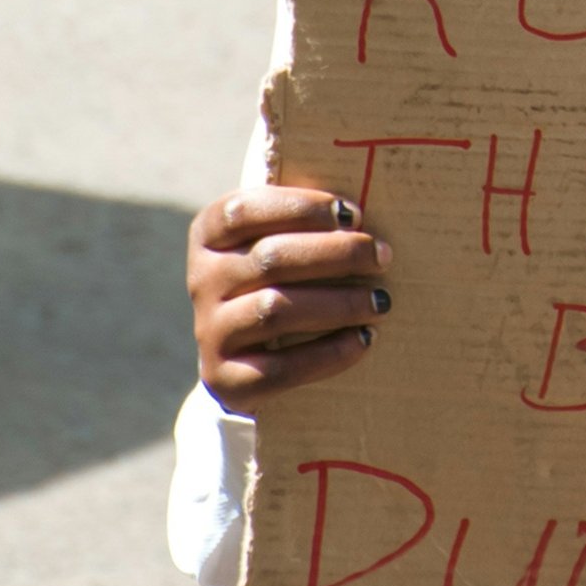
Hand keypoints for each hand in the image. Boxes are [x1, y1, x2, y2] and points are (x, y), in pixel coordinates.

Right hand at [187, 186, 391, 412]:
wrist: (249, 351)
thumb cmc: (283, 275)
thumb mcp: (281, 238)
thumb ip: (306, 218)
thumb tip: (361, 209)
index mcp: (210, 234)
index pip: (244, 210)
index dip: (302, 207)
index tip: (354, 214)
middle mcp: (203, 280)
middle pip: (271, 258)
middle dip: (338, 254)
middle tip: (383, 256)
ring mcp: (210, 330)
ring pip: (275, 310)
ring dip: (339, 303)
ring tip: (381, 300)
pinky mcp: (224, 378)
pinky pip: (279, 368)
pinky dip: (328, 353)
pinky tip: (363, 338)